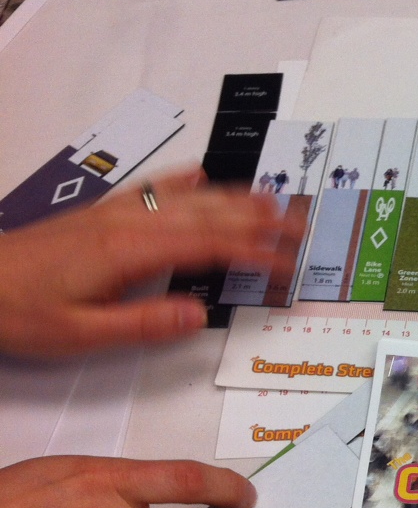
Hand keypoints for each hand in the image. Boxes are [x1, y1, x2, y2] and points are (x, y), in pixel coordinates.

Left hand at [0, 165, 302, 357]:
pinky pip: (155, 189)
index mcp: (129, 252)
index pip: (210, 248)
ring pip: (187, 198)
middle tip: (299, 225)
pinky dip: (186, 180)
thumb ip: (144, 323)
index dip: (255, 253)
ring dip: (234, 197)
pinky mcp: (101, 215)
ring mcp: (114, 214)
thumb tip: (199, 314)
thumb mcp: (81, 333)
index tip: (288, 262)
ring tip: (272, 199)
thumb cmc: (17, 310)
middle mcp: (127, 224)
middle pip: (208, 216)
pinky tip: (202, 175)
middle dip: (259, 220)